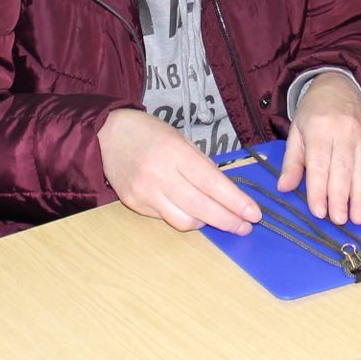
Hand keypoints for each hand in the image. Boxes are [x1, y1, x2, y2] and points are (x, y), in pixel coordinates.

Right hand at [97, 108, 260, 232]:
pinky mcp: (134, 205)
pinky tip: (193, 213)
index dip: (236, 202)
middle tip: (246, 227)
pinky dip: (185, 218)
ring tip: (222, 220)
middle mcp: (159, 175)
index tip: (254, 213)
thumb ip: (201, 164)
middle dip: (228, 220)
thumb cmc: (148, 133)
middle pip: (201, 207)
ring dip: (208, 224)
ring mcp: (145, 193)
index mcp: (175, 153)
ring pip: (184, 220)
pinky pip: (166, 219)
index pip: (212, 183)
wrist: (106, 135)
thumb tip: (226, 191)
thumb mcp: (180, 138)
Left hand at [278, 73, 360, 224]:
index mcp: (320, 129)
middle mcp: (344, 133)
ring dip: (360, 198)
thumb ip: (292, 161)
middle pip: (342, 171)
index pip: (319, 165)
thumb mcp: (296, 131)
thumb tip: (284, 188)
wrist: (340, 87)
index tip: (318, 212)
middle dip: (340, 198)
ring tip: (357, 219)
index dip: (319, 190)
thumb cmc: (314, 112)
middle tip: (338, 220)